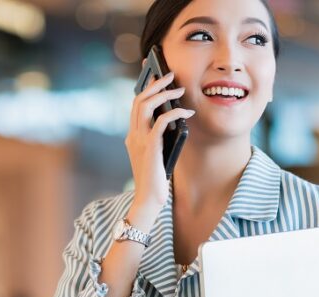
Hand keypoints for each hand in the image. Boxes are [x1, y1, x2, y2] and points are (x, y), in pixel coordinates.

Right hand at [125, 60, 194, 209]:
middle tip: (170, 75)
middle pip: (139, 100)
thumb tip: (174, 119)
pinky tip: (186, 113)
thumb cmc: (155, 178)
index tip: (156, 76)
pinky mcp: (150, 146)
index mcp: (132, 136)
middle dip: (155, 84)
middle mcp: (133, 135)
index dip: (146, 88)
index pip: (135, 105)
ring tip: (179, 89)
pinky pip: (161, 121)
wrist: (148, 198)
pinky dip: (175, 113)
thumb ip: (158, 137)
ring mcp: (139, 140)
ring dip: (164, 94)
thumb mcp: (155, 153)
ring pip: (146, 105)